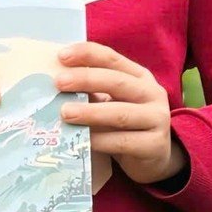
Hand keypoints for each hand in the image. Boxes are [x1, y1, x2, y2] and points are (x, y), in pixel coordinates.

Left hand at [54, 42, 183, 184]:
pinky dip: (100, 141)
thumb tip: (53, 85)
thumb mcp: (110, 103)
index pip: (112, 59)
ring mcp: (157, 119)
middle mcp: (152, 93)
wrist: (153, 157)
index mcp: (139, 77)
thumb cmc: (123, 125)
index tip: (61, 56)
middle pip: (117, 82)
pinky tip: (82, 141)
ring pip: (120, 114)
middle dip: (86, 80)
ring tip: (65, 113)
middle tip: (59, 82)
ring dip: (90, 112)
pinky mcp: (155, 145)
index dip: (88, 54)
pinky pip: (122, 142)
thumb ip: (90, 93)